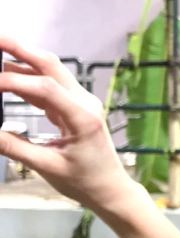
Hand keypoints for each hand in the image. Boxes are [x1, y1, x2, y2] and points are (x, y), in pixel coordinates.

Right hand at [0, 39, 133, 211]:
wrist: (110, 189)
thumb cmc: (85, 182)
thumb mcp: (48, 167)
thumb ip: (15, 147)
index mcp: (82, 116)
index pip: (44, 88)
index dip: (13, 80)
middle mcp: (84, 102)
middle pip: (51, 66)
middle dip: (21, 49)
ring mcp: (81, 102)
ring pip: (51, 71)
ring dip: (23, 59)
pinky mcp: (74, 107)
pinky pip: (49, 86)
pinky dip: (27, 78)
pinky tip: (6, 73)